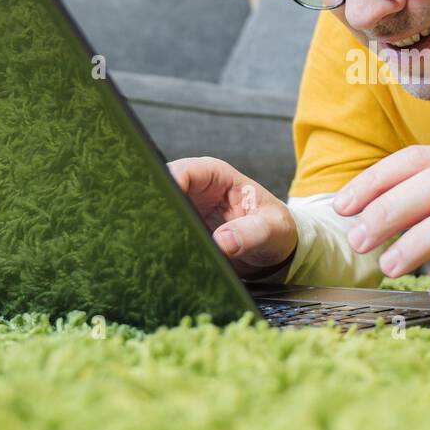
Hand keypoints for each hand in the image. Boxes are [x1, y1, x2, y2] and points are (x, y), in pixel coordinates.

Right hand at [167, 157, 296, 278]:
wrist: (272, 251)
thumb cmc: (275, 230)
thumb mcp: (272, 230)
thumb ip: (252, 233)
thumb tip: (224, 242)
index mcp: (216, 176)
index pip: (183, 171)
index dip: (169, 185)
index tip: (166, 208)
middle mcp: (195, 189)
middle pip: (161, 192)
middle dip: (156, 210)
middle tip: (157, 234)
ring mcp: (185, 211)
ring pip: (157, 214)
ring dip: (155, 230)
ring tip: (159, 248)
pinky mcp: (181, 232)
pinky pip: (163, 235)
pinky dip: (160, 245)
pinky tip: (162, 258)